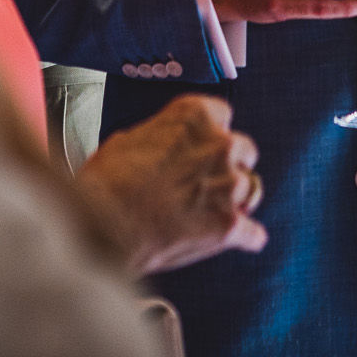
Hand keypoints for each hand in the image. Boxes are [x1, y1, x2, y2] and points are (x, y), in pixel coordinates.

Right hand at [75, 95, 268, 275]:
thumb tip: (163, 148)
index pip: (223, 116)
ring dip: (236, 201)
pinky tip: (243, 240)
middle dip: (229, 166)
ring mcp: (228, 186)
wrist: (104, 223)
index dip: (212, 135)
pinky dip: (247, 238)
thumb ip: (161, 137)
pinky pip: (253, 233)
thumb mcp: (129, 138)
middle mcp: (220, 145)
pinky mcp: (229, 225)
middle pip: (244, 151)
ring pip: (251, 190)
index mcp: (195, 116)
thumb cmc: (108, 181)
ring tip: (213, 213)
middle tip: (207, 182)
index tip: (203, 147)